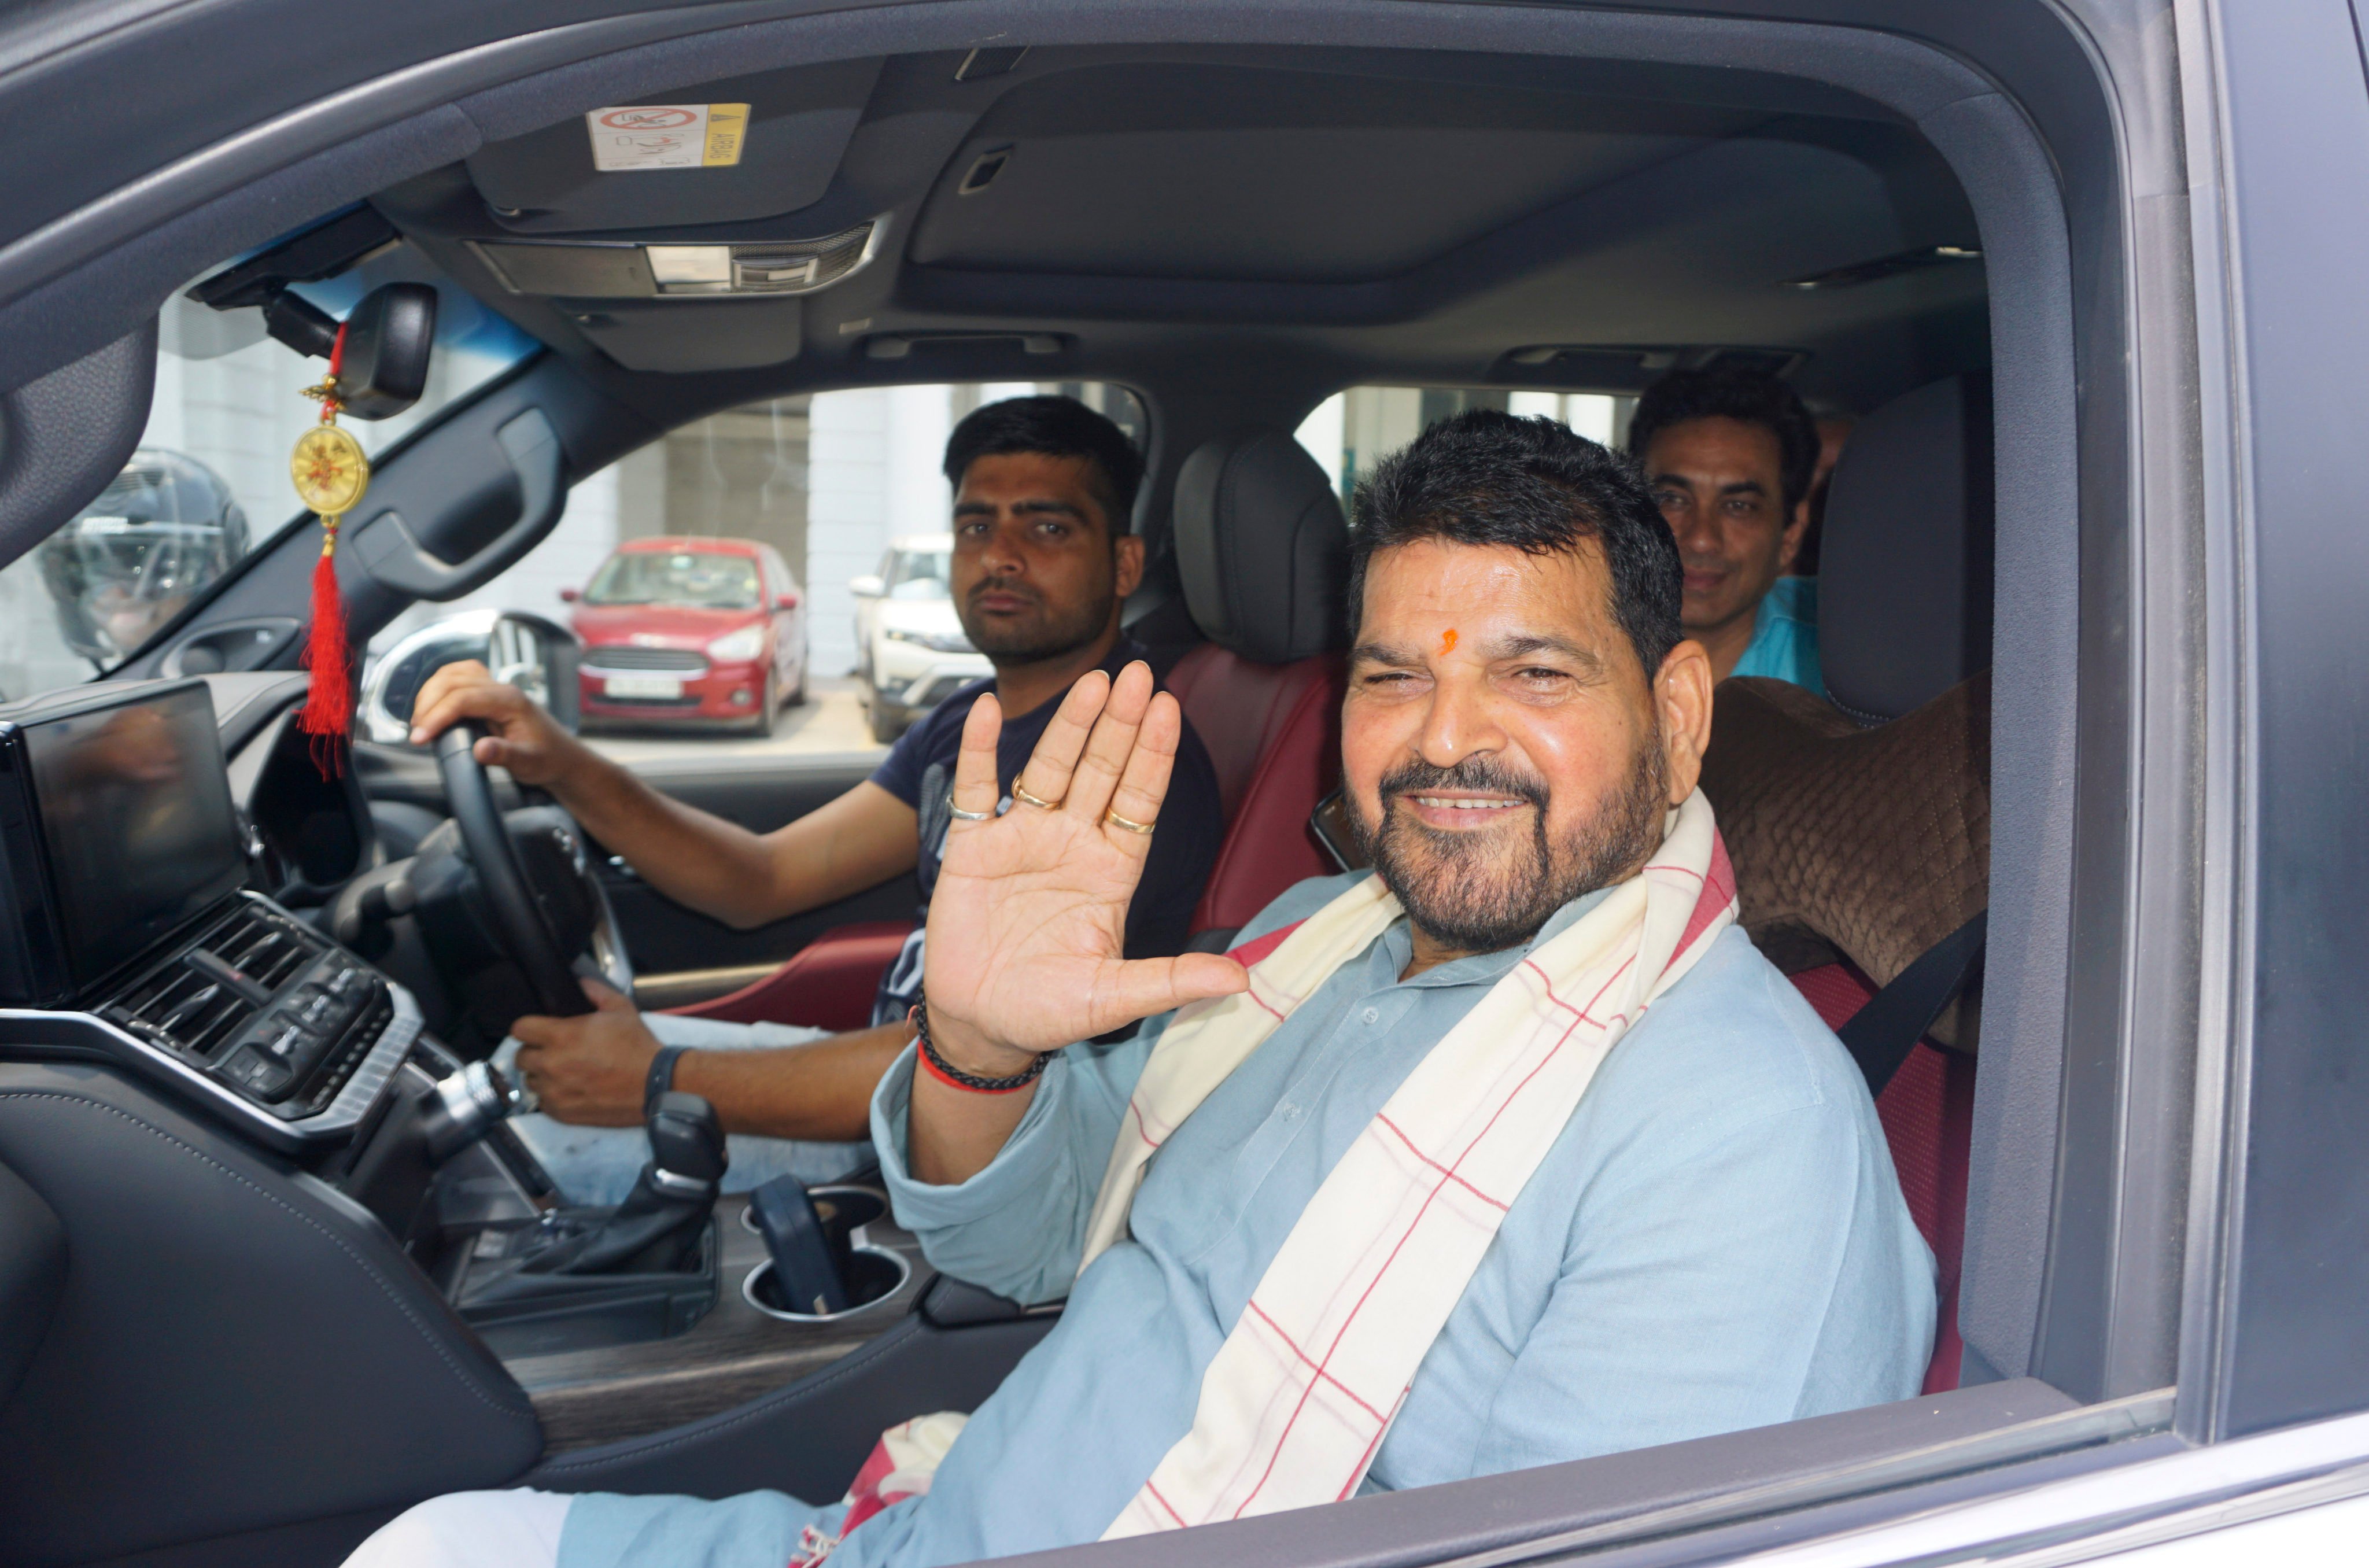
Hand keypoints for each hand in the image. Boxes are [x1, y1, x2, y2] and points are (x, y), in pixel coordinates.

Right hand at [407, 659, 580, 787]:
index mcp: (510, 701)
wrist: (562, 757)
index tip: (420, 737)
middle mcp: (502, 688)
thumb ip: (504, 756)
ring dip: (430, 693)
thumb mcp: (528, 763)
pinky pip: (459, 677)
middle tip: (416, 733)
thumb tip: (480, 750)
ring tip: (419, 721)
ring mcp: (495, 687)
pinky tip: (431, 704)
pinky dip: (439, 686)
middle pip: (453, 681)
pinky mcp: (489, 692)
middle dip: (428, 705)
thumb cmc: (547, 759)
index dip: (437, 716)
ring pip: (453, 674)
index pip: (463, 698)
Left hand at [511, 979, 658, 1126]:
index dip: (528, 1026)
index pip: (520, 1029)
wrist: (653, 1085)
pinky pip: (542, 1102)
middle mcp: (551, 1065)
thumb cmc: (637, 1046)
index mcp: (561, 1036)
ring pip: (530, 1080)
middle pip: (520, 1057)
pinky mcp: (561, 1112)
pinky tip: (570, 1089)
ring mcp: (554, 1091)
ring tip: (562, 1071)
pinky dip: (552, 1095)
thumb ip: (595, 991)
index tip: (539, 1029)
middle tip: (553, 1050)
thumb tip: (579, 983)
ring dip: (542, 1074)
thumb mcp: (621, 1008)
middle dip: (534, 1051)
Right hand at [921, 661, 1246, 1072]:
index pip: (1140, 800)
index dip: (1154, 755)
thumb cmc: (1048, 1010)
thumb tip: (1240, 981)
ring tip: (1092, 683)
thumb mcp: (1113, 998)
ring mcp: (1022, 840)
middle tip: (1139, 673)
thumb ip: (1171, 980)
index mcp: (1110, 870)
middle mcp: (1071, 844)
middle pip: (1101, 771)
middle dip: (1121, 725)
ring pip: (1048, 769)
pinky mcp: (971, 850)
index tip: (1170, 708)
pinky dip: (980, 751)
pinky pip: (975, 791)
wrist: (980, 1025)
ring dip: (1068, 725)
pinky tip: (989, 710)